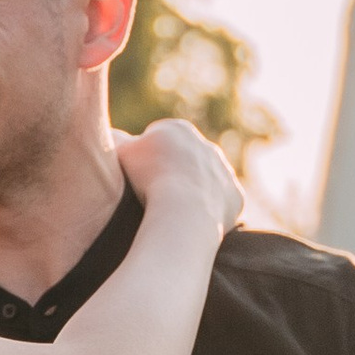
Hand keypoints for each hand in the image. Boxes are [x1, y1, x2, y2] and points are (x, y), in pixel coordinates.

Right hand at [115, 119, 244, 237]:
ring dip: (190, 195)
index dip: (143, 160)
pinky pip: (218, 205)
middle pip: (183, 161)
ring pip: (204, 183)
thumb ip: (119, 143)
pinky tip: (189, 225)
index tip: (134, 179)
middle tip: (151, 197)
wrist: (183, 210)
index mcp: (177, 129)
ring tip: (170, 214)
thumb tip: (119, 143)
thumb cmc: (147, 180)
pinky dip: (205, 214)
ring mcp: (224, 171)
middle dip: (170, 175)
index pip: (156, 141)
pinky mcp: (236, 196)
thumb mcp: (120, 153)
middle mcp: (207, 145)